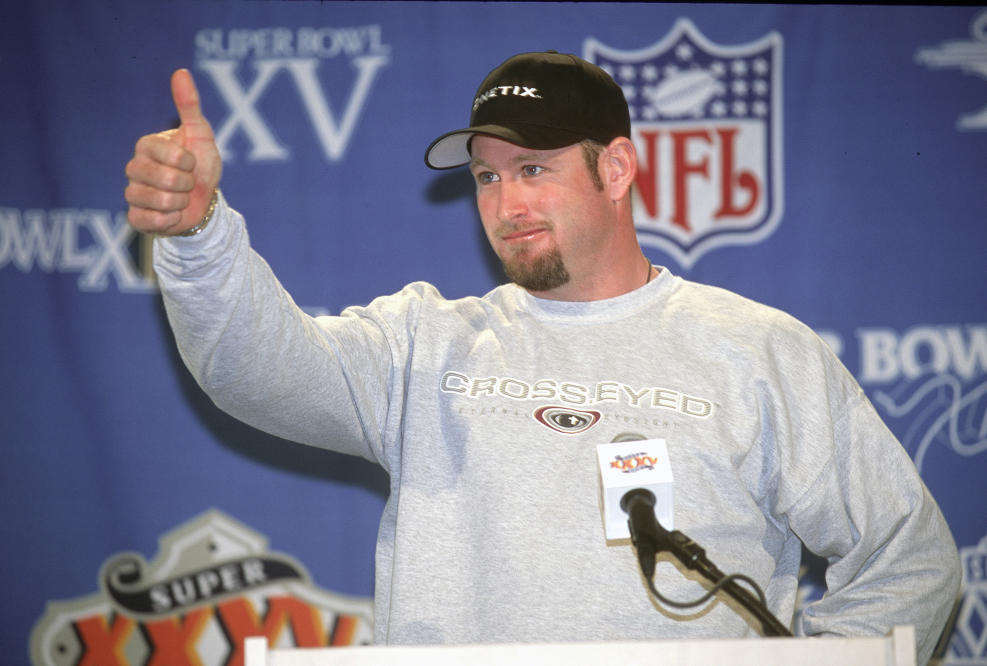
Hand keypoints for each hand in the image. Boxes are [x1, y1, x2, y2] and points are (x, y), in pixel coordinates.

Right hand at [125, 69, 222, 234]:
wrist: (203, 201)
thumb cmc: (200, 165)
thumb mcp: (200, 134)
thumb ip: (189, 105)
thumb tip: (181, 72)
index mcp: (146, 145)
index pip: (171, 155)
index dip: (188, 162)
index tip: (190, 162)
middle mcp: (134, 168)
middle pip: (165, 180)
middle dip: (186, 184)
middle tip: (187, 182)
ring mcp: (132, 193)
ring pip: (160, 201)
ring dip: (180, 202)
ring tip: (180, 197)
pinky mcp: (135, 217)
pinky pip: (151, 221)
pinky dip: (170, 220)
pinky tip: (172, 214)